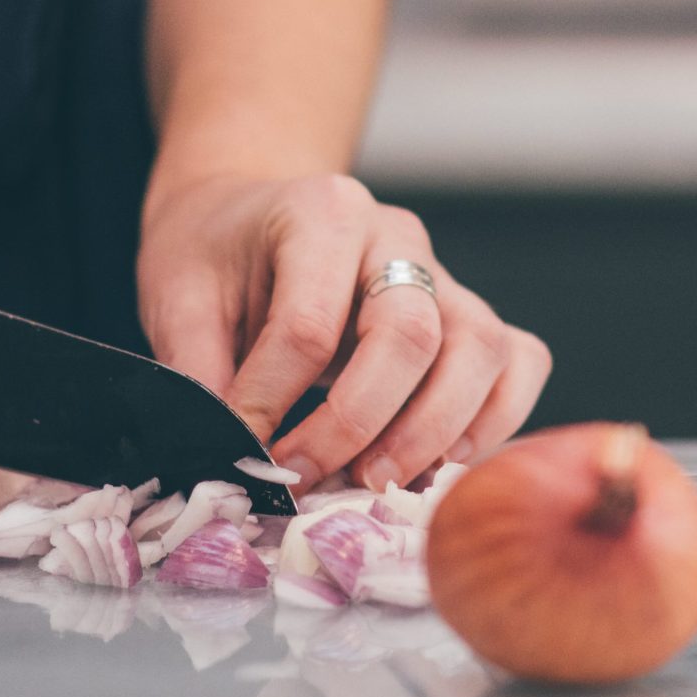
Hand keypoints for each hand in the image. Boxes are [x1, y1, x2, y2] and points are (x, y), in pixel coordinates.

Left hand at [138, 172, 551, 490]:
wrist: (250, 217)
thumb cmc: (218, 253)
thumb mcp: (178, 295)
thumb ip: (199, 369)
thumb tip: (222, 453)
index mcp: (323, 213)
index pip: (310, 322)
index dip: (273, 400)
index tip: (241, 451)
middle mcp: (399, 238)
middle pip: (412, 332)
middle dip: (359, 423)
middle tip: (308, 480)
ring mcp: (447, 277)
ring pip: (482, 350)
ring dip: (435, 432)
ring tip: (376, 484)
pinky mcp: (472, 316)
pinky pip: (519, 364)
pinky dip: (493, 422)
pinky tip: (437, 467)